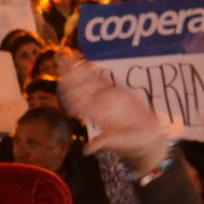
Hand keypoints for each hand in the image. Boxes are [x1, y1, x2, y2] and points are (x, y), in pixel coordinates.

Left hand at [57, 54, 170, 173]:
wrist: (145, 139)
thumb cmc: (131, 143)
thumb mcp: (118, 142)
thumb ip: (104, 142)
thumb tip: (88, 150)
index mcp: (94, 114)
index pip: (77, 99)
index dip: (68, 89)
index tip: (60, 78)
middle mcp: (96, 104)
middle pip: (79, 85)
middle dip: (68, 72)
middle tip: (58, 56)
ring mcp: (105, 98)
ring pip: (89, 80)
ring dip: (78, 68)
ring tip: (67, 53)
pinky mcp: (118, 94)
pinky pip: (104, 80)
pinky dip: (95, 71)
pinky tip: (87, 62)